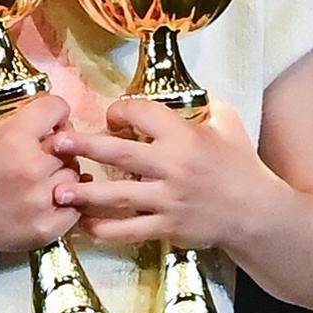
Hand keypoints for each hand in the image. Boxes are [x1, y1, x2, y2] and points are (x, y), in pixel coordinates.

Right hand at [0, 98, 81, 256]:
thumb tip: (28, 102)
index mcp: (14, 137)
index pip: (56, 108)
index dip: (54, 110)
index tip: (49, 120)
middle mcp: (32, 167)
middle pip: (69, 143)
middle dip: (58, 144)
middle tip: (43, 150)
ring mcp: (40, 200)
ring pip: (74, 174)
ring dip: (62, 172)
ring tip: (42, 176)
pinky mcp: (45, 228)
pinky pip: (75, 207)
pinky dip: (67, 201)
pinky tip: (49, 197)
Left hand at [69, 97, 267, 253]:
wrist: (255, 211)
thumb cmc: (241, 164)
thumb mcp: (229, 122)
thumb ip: (207, 101)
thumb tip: (187, 82)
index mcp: (185, 136)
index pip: (141, 113)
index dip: (120, 111)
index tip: (112, 118)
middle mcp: (173, 166)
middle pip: (119, 153)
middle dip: (85, 147)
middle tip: (57, 144)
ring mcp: (168, 199)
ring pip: (117, 195)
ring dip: (85, 194)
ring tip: (58, 192)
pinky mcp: (167, 226)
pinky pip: (128, 230)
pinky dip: (103, 230)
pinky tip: (84, 226)